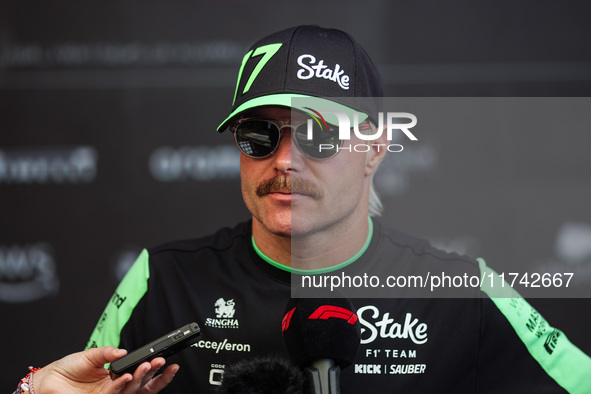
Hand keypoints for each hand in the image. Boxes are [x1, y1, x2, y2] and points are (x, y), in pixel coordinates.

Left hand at [31, 347, 178, 393]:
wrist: (47, 380)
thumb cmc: (67, 369)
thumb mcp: (91, 355)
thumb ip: (108, 353)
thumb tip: (125, 351)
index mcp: (117, 378)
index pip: (142, 377)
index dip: (157, 372)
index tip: (167, 363)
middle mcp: (115, 389)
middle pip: (141, 386)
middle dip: (154, 374)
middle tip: (161, 362)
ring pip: (131, 390)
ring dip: (140, 378)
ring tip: (148, 366)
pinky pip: (113, 393)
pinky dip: (121, 385)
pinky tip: (127, 376)